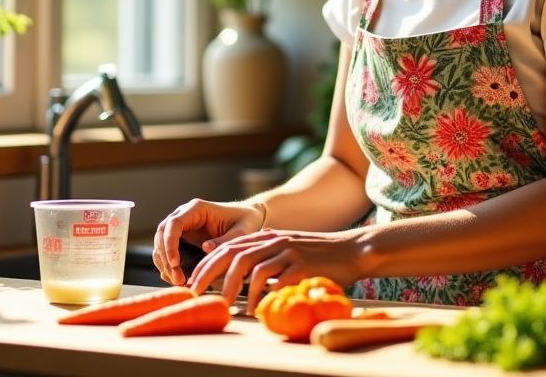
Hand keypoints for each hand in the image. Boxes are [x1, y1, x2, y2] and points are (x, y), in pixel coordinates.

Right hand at [152, 199, 264, 285]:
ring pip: (161, 244)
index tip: (175, 264)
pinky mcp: (182, 239)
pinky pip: (167, 252)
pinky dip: (169, 266)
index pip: (174, 224)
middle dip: (166, 258)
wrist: (248, 218)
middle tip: (178, 279)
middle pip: (162, 234)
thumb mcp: (242, 230)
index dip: (170, 244)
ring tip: (179, 282)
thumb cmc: (246, 221)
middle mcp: (185, 215)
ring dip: (165, 264)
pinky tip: (179, 279)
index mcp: (197, 209)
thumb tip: (205, 248)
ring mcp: (182, 227)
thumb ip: (225, 240)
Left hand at [187, 228, 364, 313]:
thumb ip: (265, 256)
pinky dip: (261, 296)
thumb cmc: (318, 255)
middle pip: (233, 255)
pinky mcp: (302, 266)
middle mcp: (275, 241)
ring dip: (234, 288)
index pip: (229, 247)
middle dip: (210, 274)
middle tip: (197, 293)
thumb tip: (240, 276)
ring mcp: (288, 252)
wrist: (352, 250)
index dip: (208, 263)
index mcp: (268, 237)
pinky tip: (255, 309)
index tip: (193, 281)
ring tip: (225, 305)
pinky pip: (274, 281)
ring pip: (251, 267)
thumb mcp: (287, 249)